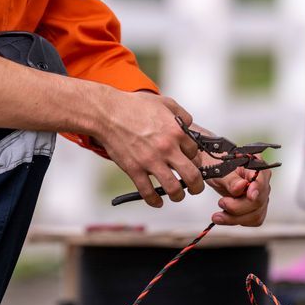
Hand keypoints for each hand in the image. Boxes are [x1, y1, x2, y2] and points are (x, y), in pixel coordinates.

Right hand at [93, 91, 204, 207]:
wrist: (107, 114)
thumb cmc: (133, 106)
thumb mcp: (164, 102)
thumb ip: (181, 113)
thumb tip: (190, 125)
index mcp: (176, 132)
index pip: (196, 154)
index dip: (195, 160)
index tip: (191, 163)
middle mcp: (167, 148)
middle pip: (192, 175)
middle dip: (197, 186)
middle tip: (195, 188)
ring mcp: (151, 161)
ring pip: (173, 188)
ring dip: (178, 196)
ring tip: (177, 196)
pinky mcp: (134, 170)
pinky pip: (148, 192)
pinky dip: (155, 201)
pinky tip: (157, 202)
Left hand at [201, 149, 271, 226]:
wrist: (213, 169)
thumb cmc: (217, 164)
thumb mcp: (219, 169)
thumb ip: (231, 179)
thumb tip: (241, 186)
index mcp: (256, 166)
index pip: (261, 180)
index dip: (256, 190)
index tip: (249, 196)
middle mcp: (261, 182)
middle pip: (259, 201)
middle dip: (238, 208)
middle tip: (221, 203)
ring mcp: (260, 195)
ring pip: (256, 214)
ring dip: (235, 218)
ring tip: (218, 216)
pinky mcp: (255, 207)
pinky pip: (252, 219)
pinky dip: (237, 221)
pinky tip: (225, 217)